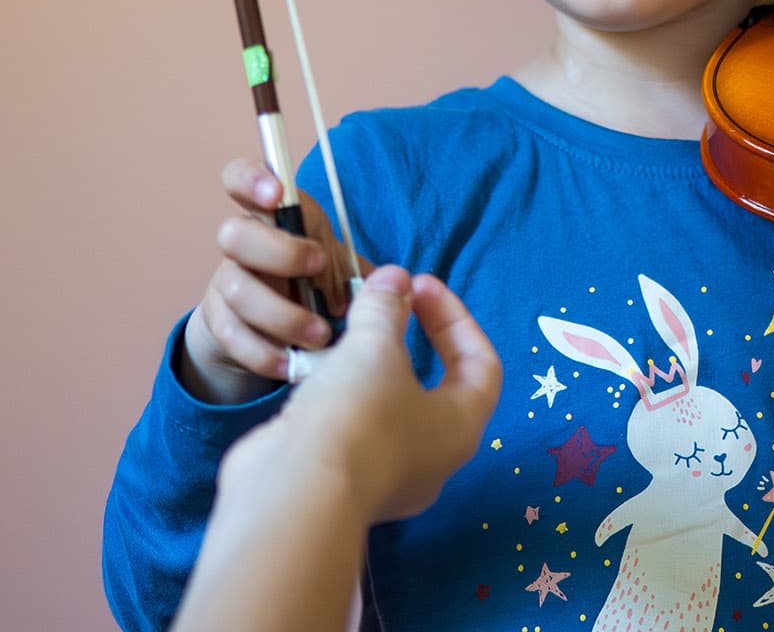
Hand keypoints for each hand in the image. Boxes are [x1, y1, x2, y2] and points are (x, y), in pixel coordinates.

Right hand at [181, 158, 355, 403]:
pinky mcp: (220, 324)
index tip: (277, 194)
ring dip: (282, 315)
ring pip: (236, 289)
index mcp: (274, 217)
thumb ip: (361, 271)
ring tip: (320, 336)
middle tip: (316, 269)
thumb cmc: (312, 284)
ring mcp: (226, 283)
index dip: (252, 179)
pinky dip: (266, 352)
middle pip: (233, 234)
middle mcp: (243, 245)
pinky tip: (292, 364)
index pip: (241, 179)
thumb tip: (394, 283)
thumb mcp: (338, 269)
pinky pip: (233, 336)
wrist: (270, 330)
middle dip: (279, 253)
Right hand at [218, 264, 502, 524]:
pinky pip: (353, 427)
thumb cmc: (355, 416)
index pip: (481, 364)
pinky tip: (317, 370)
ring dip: (371, 364)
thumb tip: (393, 278)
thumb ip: (386, 308)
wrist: (292, 494)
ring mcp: (386, 477)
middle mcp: (432, 459)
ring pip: (389, 407)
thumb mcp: (373, 349)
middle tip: (386, 302)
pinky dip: (341, 393)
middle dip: (411, 337)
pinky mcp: (342, 482)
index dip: (455, 317)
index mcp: (460, 427)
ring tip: (346, 331)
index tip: (418, 285)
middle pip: (436, 386)